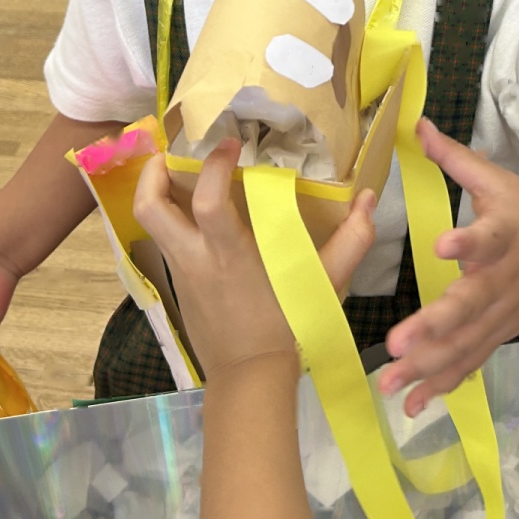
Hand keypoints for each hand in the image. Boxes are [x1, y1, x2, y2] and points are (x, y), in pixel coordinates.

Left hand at [135, 140, 376, 377]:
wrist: (251, 375)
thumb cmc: (289, 326)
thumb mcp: (325, 282)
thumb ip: (352, 239)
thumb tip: (370, 198)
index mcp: (229, 254)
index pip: (207, 200)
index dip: (213, 164)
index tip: (231, 144)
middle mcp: (196, 258)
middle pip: (151, 208)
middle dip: (154, 173)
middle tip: (174, 153)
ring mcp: (181, 271)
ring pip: (148, 224)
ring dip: (155, 192)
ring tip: (174, 174)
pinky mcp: (178, 283)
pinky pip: (163, 240)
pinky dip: (170, 218)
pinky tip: (192, 212)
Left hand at [379, 122, 518, 416]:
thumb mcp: (498, 180)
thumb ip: (455, 159)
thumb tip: (416, 124)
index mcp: (505, 235)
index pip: (487, 238)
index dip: (467, 243)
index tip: (442, 246)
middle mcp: (504, 279)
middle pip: (469, 305)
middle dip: (433, 325)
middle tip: (396, 342)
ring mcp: (503, 313)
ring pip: (465, 343)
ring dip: (427, 365)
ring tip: (390, 382)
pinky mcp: (500, 334)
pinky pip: (471, 362)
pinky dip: (444, 384)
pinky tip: (414, 406)